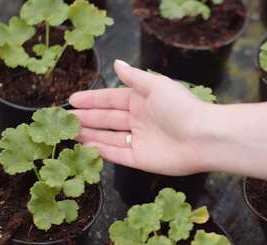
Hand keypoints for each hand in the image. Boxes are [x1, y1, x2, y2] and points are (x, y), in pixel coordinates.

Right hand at [69, 60, 212, 175]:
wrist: (202, 138)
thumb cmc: (182, 108)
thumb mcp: (157, 85)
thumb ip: (135, 77)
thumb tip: (117, 63)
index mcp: (143, 100)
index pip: (112, 99)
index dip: (92, 99)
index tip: (72, 100)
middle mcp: (140, 120)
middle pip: (108, 119)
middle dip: (87, 118)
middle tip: (64, 118)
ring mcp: (140, 140)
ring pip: (109, 137)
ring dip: (90, 134)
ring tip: (69, 132)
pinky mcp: (141, 159)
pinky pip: (117, 154)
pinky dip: (101, 151)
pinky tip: (85, 147)